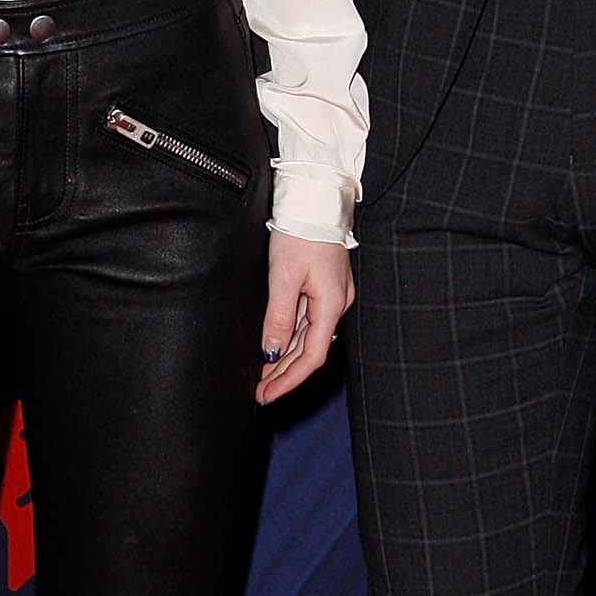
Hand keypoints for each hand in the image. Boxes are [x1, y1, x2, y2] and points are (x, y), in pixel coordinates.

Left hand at [257, 234, 353, 405]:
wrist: (315, 201)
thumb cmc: (301, 233)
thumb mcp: (284, 276)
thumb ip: (279, 317)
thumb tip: (271, 352)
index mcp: (331, 305)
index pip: (312, 356)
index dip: (289, 379)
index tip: (268, 394)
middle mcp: (336, 305)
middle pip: (310, 351)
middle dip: (284, 375)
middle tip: (260, 393)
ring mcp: (331, 296)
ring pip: (307, 338)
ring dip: (286, 360)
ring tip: (263, 378)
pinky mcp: (323, 287)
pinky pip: (307, 322)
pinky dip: (290, 339)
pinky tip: (275, 349)